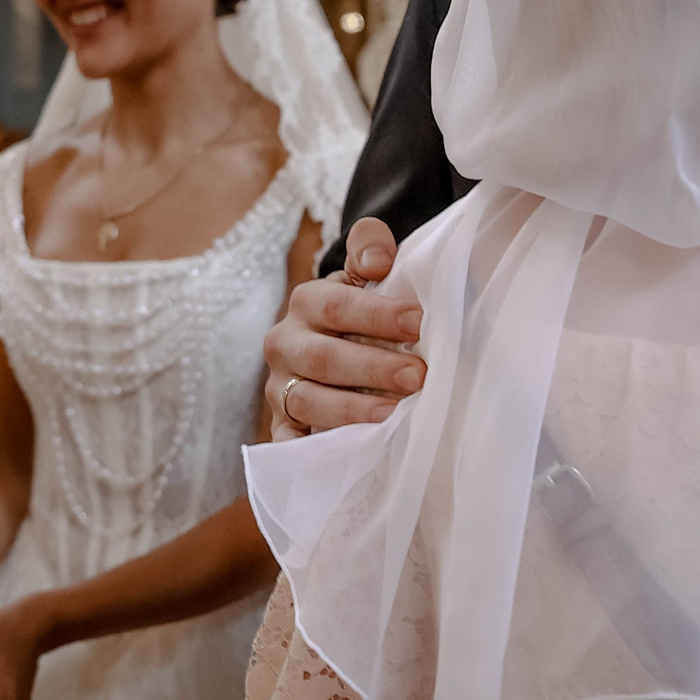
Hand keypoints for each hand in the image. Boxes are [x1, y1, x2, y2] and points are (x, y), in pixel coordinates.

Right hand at [261, 217, 424, 438]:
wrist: (333, 340)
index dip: (377, 314)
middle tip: (418, 376)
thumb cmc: (362, 308)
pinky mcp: (283, 425)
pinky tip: (346, 453)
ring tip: (394, 415)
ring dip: (352, 410)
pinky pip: (289, 444)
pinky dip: (311, 452)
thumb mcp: (364, 270)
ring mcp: (280, 387)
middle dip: (372, 367)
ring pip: (308, 401)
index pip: (337, 305)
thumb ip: (370, 246)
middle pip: (324, 358)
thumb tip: (378, 260)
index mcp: (307, 302)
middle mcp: (285, 344)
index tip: (418, 322)